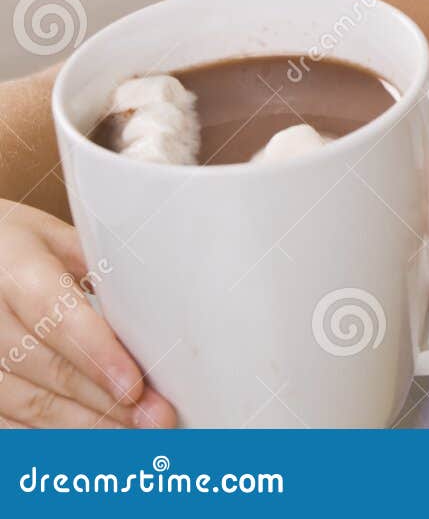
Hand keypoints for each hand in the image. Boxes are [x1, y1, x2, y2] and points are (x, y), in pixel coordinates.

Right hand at [0, 200, 178, 427]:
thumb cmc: (21, 245)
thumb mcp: (57, 238)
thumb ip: (101, 268)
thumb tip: (163, 307)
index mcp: (11, 262)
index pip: (54, 315)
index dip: (96, 354)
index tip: (135, 386)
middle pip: (44, 367)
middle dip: (103, 399)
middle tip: (154, 417)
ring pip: (24, 402)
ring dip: (83, 424)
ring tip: (134, 432)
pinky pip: (6, 419)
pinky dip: (50, 434)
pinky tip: (92, 440)